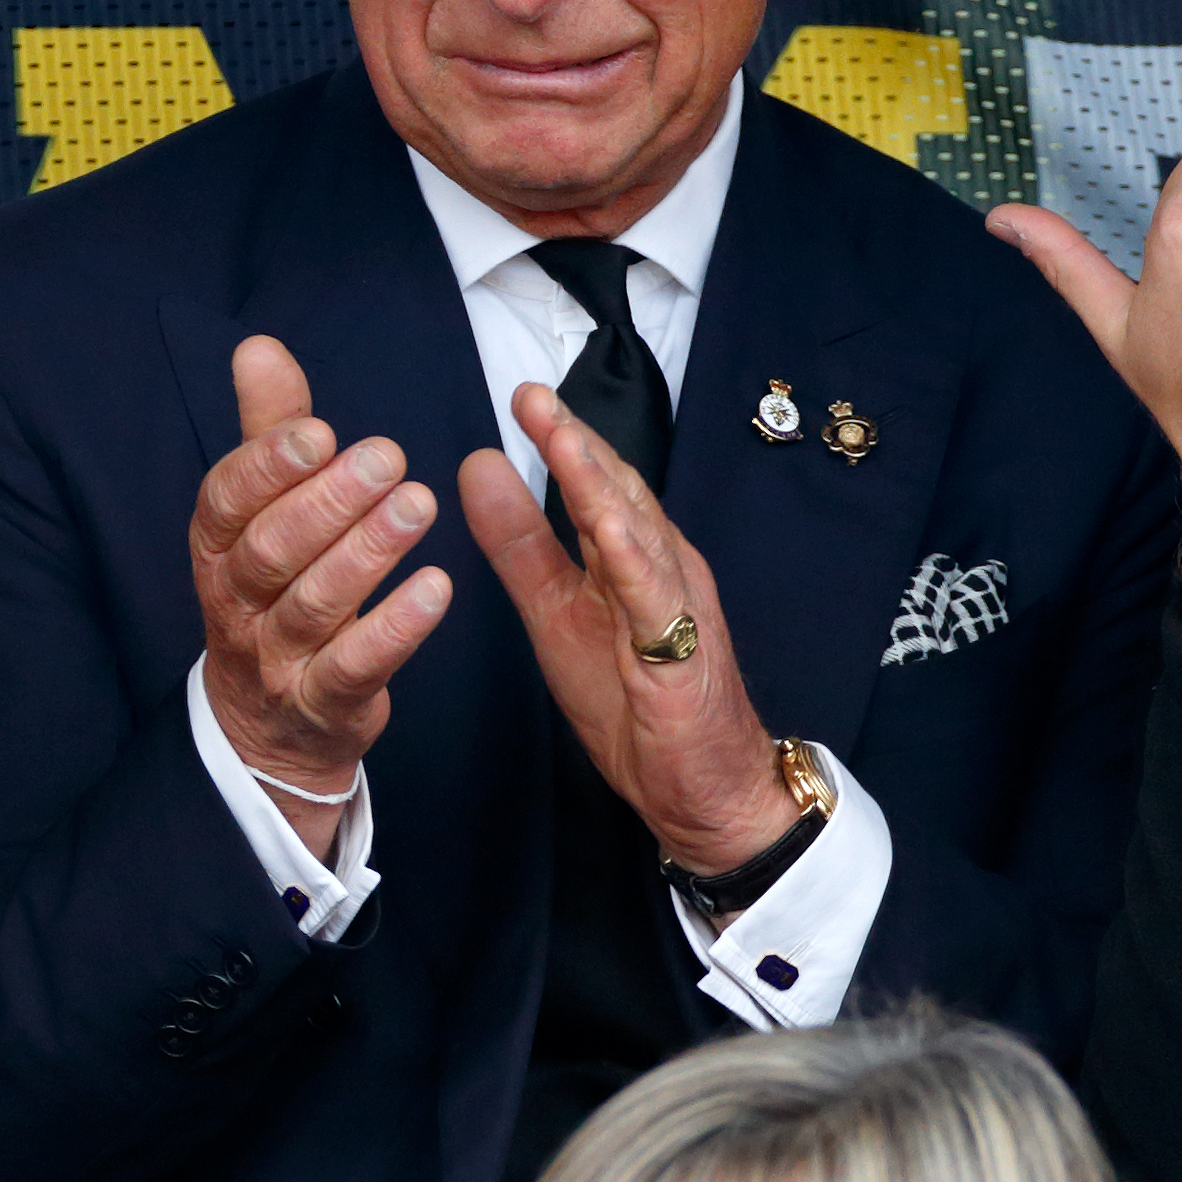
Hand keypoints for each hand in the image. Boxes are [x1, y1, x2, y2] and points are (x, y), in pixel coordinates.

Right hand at [192, 337, 451, 859]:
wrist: (269, 724)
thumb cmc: (274, 591)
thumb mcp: (263, 512)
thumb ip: (268, 432)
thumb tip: (257, 345)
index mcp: (217, 545)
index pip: (227, 499)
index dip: (268, 465)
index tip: (319, 430)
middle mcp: (236, 600)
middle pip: (272, 549)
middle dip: (329, 501)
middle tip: (391, 456)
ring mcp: (276, 657)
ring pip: (314, 604)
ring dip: (368, 552)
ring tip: (420, 506)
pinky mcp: (323, 702)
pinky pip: (355, 666)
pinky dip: (396, 628)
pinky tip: (438, 588)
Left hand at [458, 387, 790, 876]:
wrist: (704, 788)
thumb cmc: (638, 705)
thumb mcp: (557, 617)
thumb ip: (521, 546)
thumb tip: (477, 469)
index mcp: (631, 558)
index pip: (595, 487)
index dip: (561, 440)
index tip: (522, 395)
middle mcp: (661, 569)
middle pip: (619, 495)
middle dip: (577, 443)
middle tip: (533, 393)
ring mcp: (677, 609)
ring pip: (639, 535)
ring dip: (602, 485)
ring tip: (565, 438)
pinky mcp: (680, 656)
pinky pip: (657, 602)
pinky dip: (634, 561)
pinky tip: (609, 528)